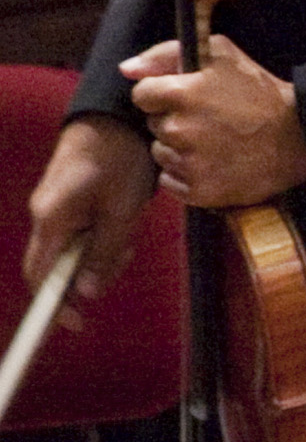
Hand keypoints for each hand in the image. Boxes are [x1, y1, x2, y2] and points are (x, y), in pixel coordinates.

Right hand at [24, 116, 152, 304]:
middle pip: (57, 268)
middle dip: (89, 275)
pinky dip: (101, 241)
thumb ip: (105, 251)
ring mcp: (54, 210)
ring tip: (128, 235)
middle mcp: (45, 217)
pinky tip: (122, 226)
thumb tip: (88, 293)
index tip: (72, 324)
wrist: (116, 117)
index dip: (52, 304)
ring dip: (101, 256)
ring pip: (72, 253)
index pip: (39, 275)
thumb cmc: (120, 158)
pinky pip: (80, 236)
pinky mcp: (67, 204)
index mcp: (52, 219)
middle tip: (124, 255)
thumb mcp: (122, 209)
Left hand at [123, 38, 305, 208]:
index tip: (187, 99)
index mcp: (181, 93)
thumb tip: (125, 69)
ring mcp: (190, 163)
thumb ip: (166, 54)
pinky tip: (213, 165)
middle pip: (154, 126)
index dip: (163, 95)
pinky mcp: (201, 191)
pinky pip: (172, 183)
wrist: (302, 136)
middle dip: (174, 122)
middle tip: (208, 121)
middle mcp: (180, 129)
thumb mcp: (221, 54)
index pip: (142, 95)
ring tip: (214, 144)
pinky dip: (187, 176)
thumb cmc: (261, 92)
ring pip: (162, 155)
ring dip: (179, 150)